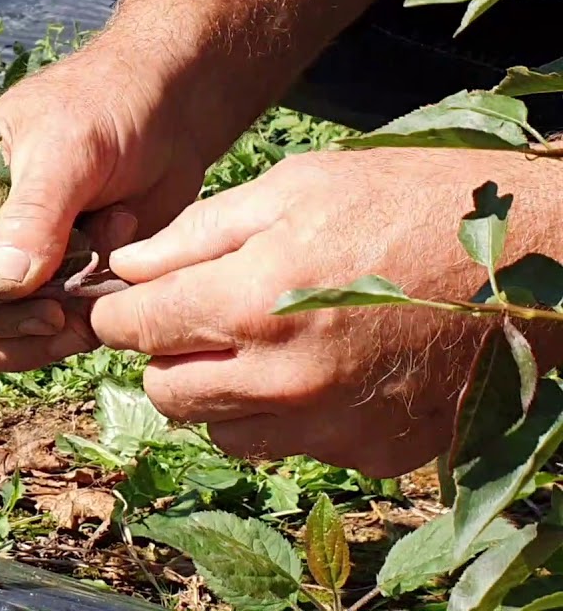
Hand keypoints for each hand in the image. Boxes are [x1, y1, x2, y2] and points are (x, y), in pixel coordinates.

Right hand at [0, 40, 214, 371]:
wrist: (166, 107)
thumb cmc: (104, 105)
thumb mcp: (66, 150)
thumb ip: (32, 217)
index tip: (52, 314)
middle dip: (19, 338)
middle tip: (77, 321)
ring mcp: (10, 269)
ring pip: (8, 342)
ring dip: (63, 325)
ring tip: (108, 267)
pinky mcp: (54, 285)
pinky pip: (56, 333)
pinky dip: (90, 316)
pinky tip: (119, 265)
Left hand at [91, 147, 562, 477]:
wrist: (538, 264)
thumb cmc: (413, 204)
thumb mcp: (298, 187)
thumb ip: (199, 233)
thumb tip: (127, 267)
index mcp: (253, 301)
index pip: (133, 329)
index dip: (118, 312)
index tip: (127, 300)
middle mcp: (282, 378)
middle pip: (164, 391)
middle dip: (163, 354)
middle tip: (193, 318)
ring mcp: (328, 424)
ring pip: (219, 429)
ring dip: (218, 391)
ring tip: (259, 341)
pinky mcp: (370, 452)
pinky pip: (288, 445)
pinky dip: (282, 414)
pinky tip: (318, 366)